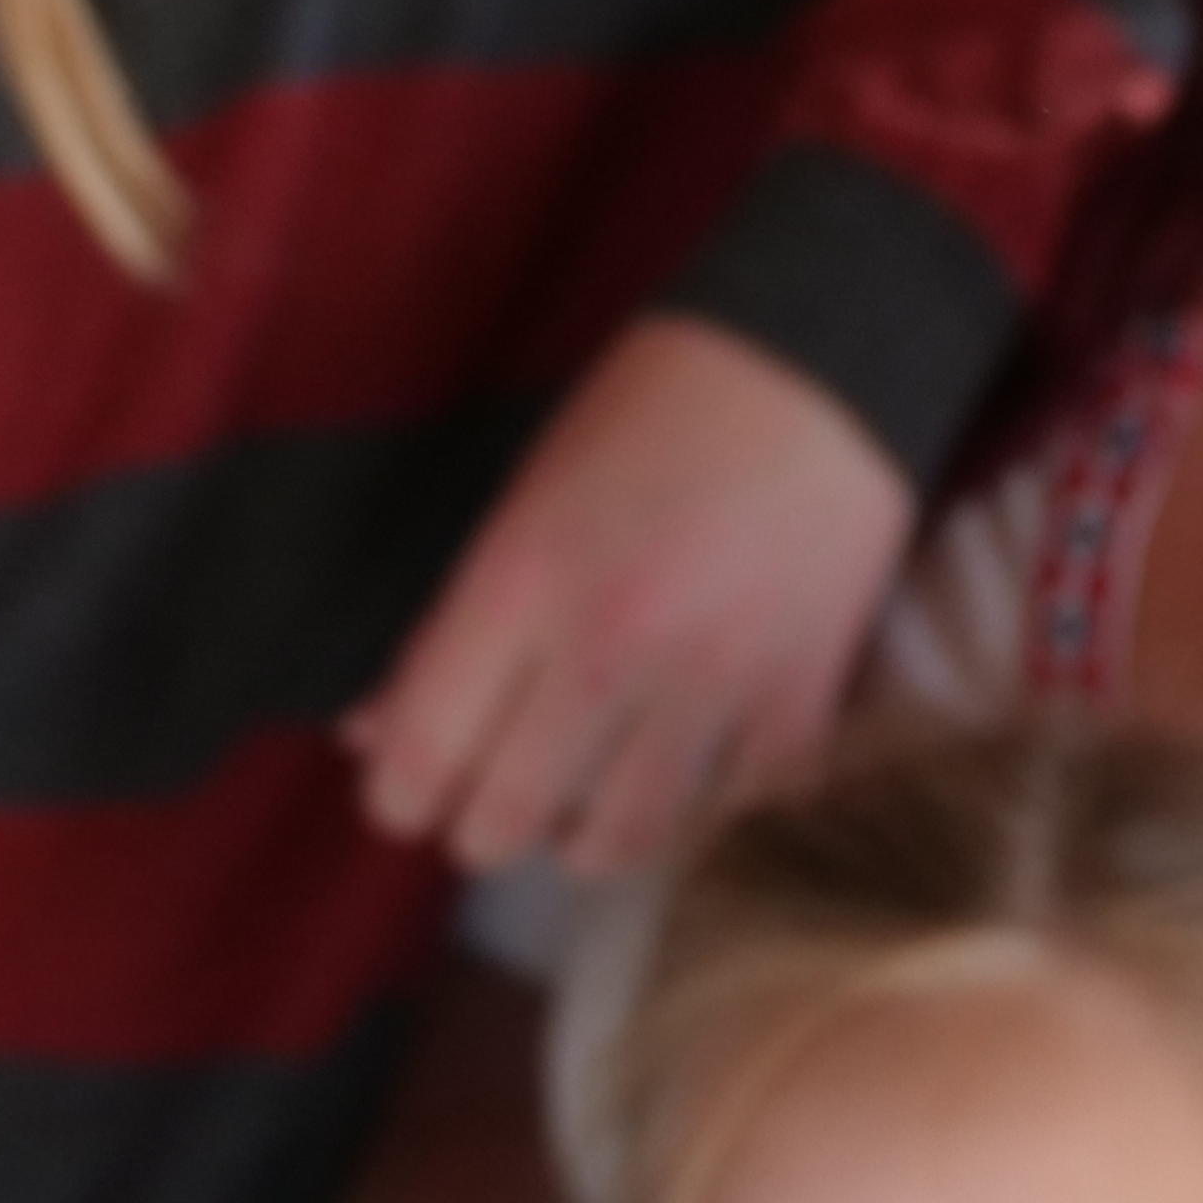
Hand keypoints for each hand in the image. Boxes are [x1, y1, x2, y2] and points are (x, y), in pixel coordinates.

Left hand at [347, 316, 913, 874]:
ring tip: (581, 803)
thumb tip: (373, 732)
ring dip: (582, 836)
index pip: (422, 755)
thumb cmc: (658, 407)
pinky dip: (697, 807)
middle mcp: (612, 646)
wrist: (829, 360)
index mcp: (522, 579)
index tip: (407, 795)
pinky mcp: (800, 702)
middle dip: (479, 829)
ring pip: (618, 841)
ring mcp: (714, 683)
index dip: (396, 799)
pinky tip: (684, 768)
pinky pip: (726, 813)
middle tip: (489, 802)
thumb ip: (450, 622)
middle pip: (508, 820)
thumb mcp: (526, 488)